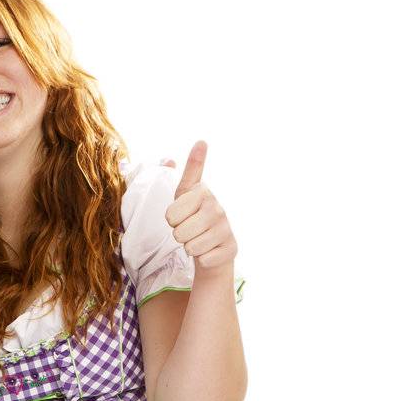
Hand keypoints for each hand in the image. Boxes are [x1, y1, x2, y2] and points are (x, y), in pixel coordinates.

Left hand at [165, 141, 237, 270]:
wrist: (213, 244)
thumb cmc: (194, 216)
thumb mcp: (186, 192)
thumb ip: (191, 170)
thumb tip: (202, 141)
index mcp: (203, 193)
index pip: (170, 215)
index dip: (171, 220)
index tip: (181, 214)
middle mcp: (217, 208)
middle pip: (179, 233)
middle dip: (179, 236)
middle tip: (190, 230)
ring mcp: (226, 229)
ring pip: (191, 247)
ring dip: (190, 247)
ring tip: (198, 239)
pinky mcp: (231, 248)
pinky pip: (203, 259)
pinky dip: (202, 258)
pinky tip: (209, 250)